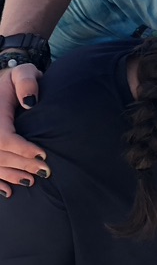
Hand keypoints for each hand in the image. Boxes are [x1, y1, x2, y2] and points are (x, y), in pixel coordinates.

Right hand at [0, 64, 48, 197]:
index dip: (21, 149)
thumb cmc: (17, 79)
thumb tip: (30, 103)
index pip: (2, 137)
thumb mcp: (23, 73)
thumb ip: (27, 82)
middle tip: (45, 171)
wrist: (3, 83)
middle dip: (21, 164)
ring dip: (10, 175)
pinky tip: (8, 192)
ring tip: (31, 181)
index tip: (43, 155)